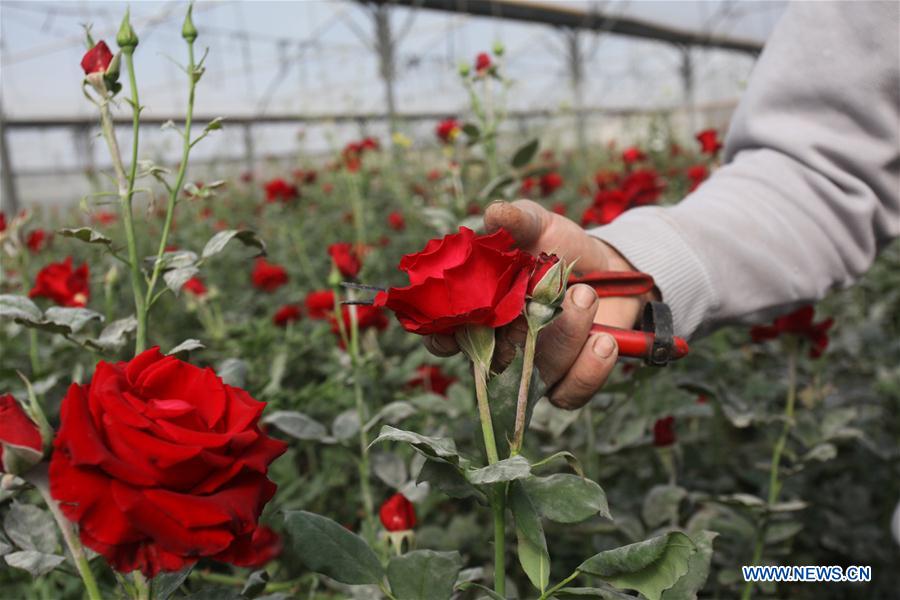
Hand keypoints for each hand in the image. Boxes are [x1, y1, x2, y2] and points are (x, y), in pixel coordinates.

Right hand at [425, 200, 656, 409]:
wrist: (608, 265)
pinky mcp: (570, 379)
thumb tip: (495, 213)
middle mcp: (503, 346)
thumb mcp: (537, 225)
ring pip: (535, 377)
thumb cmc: (558, 245)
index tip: (451, 331)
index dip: (442, 338)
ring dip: (564, 338)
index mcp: (482, 311)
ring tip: (587, 296)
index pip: (446, 336)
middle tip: (543, 304)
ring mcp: (535, 367)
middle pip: (492, 363)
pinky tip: (605, 341)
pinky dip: (589, 371)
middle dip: (516, 338)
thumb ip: (516, 220)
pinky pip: (570, 393)